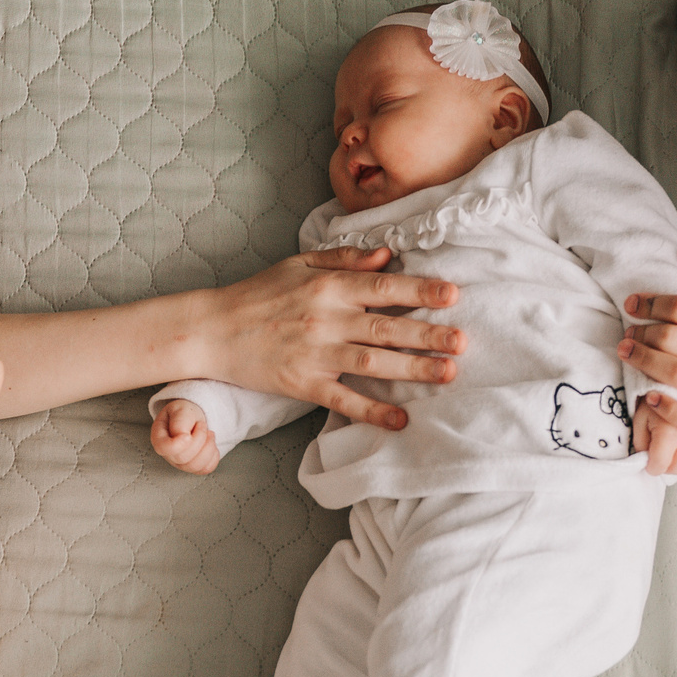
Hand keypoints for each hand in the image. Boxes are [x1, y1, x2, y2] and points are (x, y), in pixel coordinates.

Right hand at [150, 399, 222, 473]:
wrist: (194, 417)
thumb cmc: (184, 413)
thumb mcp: (180, 410)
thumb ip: (179, 422)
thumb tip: (182, 437)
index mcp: (159, 438)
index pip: (163, 448)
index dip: (178, 444)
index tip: (188, 434)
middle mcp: (168, 454)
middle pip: (182, 458)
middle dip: (198, 439)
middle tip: (202, 424)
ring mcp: (180, 463)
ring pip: (195, 466)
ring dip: (208, 447)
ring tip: (208, 432)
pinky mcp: (193, 468)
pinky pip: (206, 468)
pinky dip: (213, 455)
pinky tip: (210, 443)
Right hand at [202, 247, 467, 430]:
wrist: (212, 329)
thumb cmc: (258, 293)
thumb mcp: (298, 263)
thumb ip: (344, 258)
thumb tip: (387, 255)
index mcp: (328, 286)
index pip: (383, 286)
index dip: (420, 290)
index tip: (453, 295)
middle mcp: (326, 319)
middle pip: (386, 327)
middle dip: (429, 334)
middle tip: (464, 341)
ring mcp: (315, 354)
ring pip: (373, 363)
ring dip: (413, 369)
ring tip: (448, 373)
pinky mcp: (302, 384)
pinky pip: (343, 400)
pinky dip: (372, 412)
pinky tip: (401, 421)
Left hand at [633, 396, 676, 476]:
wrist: (676, 386)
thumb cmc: (655, 402)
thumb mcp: (640, 419)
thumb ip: (640, 443)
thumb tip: (646, 460)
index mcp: (669, 431)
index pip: (659, 465)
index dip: (650, 467)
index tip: (649, 462)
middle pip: (675, 469)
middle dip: (664, 466)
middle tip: (659, 455)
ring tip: (670, 452)